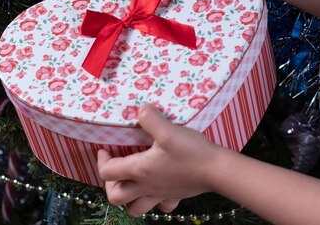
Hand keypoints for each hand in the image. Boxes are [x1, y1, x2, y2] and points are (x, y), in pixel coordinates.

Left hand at [97, 104, 220, 216]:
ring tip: (132, 181)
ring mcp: (160, 194)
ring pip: (134, 208)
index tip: (105, 147)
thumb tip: (140, 110)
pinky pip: (160, 205)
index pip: (107, 172)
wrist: (218, 170)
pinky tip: (158, 185)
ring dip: (128, 197)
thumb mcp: (168, 130)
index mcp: (140, 170)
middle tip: (116, 167)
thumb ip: (150, 118)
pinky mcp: (175, 195)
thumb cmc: (192, 152)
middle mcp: (146, 186)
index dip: (102, 160)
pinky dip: (154, 199)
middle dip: (110, 184)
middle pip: (115, 197)